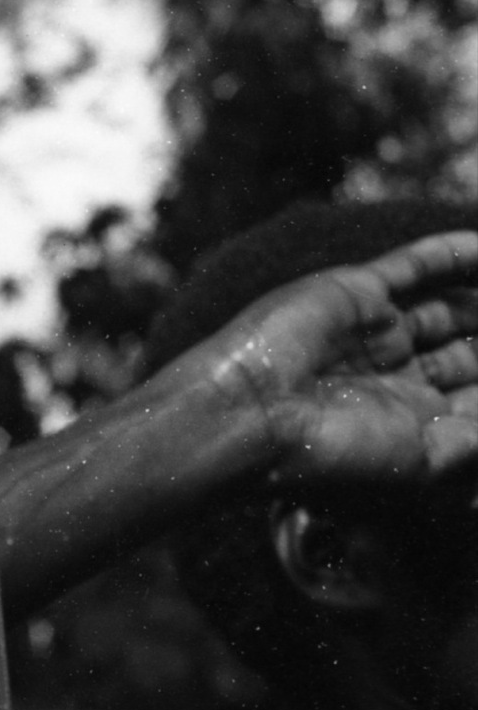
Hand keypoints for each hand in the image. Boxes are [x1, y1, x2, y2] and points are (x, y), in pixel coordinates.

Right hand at [180, 233, 477, 503]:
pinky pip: (417, 264)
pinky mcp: (355, 290)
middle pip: (471, 347)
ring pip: (453, 305)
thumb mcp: (437, 456)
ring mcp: (374, 328)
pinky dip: (458, 253)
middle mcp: (395, 373)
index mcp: (411, 420)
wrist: (253, 417)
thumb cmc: (339, 453)